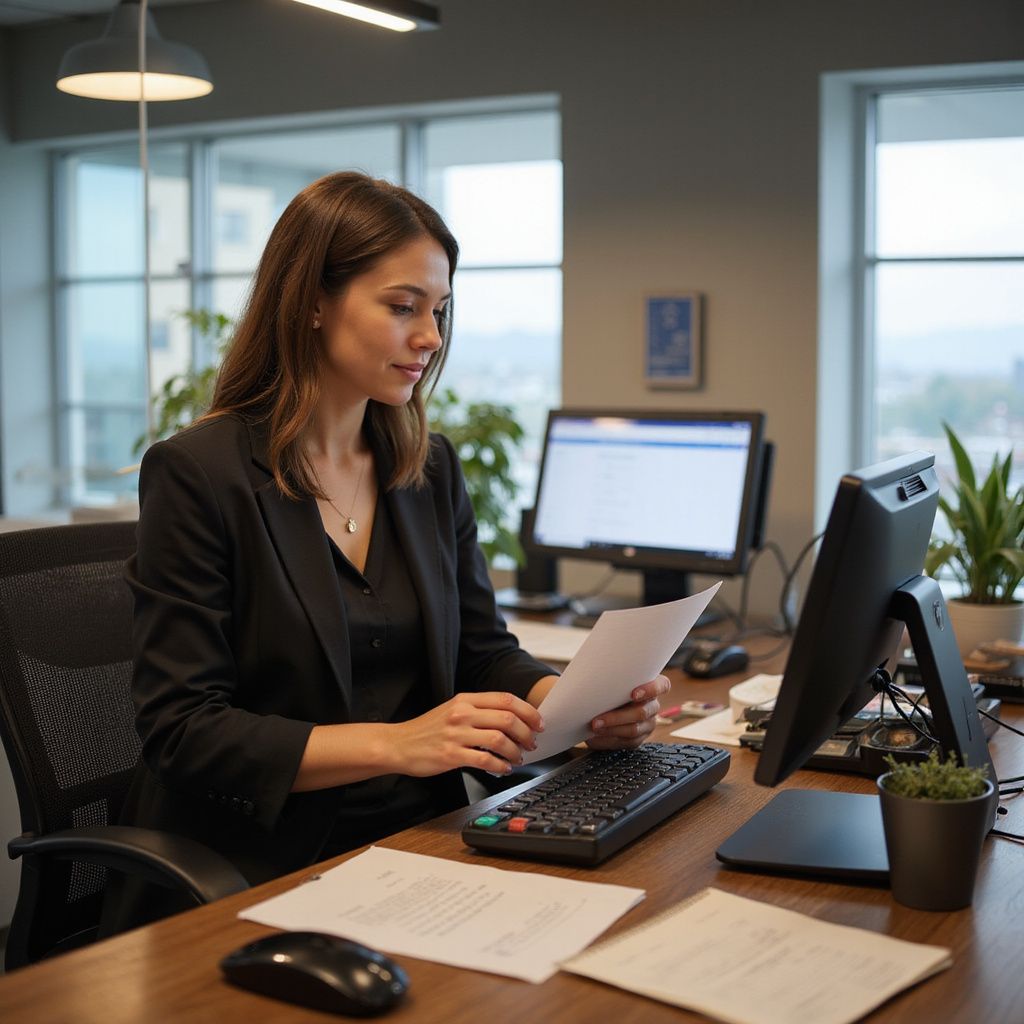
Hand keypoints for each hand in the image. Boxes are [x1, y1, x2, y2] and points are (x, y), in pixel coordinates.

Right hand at [390, 691, 544, 776]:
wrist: (398, 744)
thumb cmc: (428, 729)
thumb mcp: (452, 709)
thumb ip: (479, 710)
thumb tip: (512, 719)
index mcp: (465, 699)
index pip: (506, 699)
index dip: (528, 711)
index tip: (538, 722)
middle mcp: (462, 713)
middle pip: (507, 718)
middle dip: (526, 733)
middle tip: (532, 743)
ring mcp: (456, 734)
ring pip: (499, 740)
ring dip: (516, 751)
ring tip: (518, 758)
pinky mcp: (451, 755)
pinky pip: (485, 760)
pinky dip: (501, 766)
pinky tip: (504, 769)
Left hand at [585, 675, 670, 749]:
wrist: (601, 704)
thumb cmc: (608, 686)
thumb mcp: (612, 678)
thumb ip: (612, 678)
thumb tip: (595, 678)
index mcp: (652, 685)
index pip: (662, 686)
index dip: (651, 690)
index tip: (633, 694)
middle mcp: (652, 705)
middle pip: (642, 712)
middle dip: (617, 717)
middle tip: (597, 719)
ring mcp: (647, 724)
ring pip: (634, 730)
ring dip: (611, 729)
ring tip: (594, 728)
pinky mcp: (638, 738)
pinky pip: (626, 742)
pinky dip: (608, 740)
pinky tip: (595, 737)